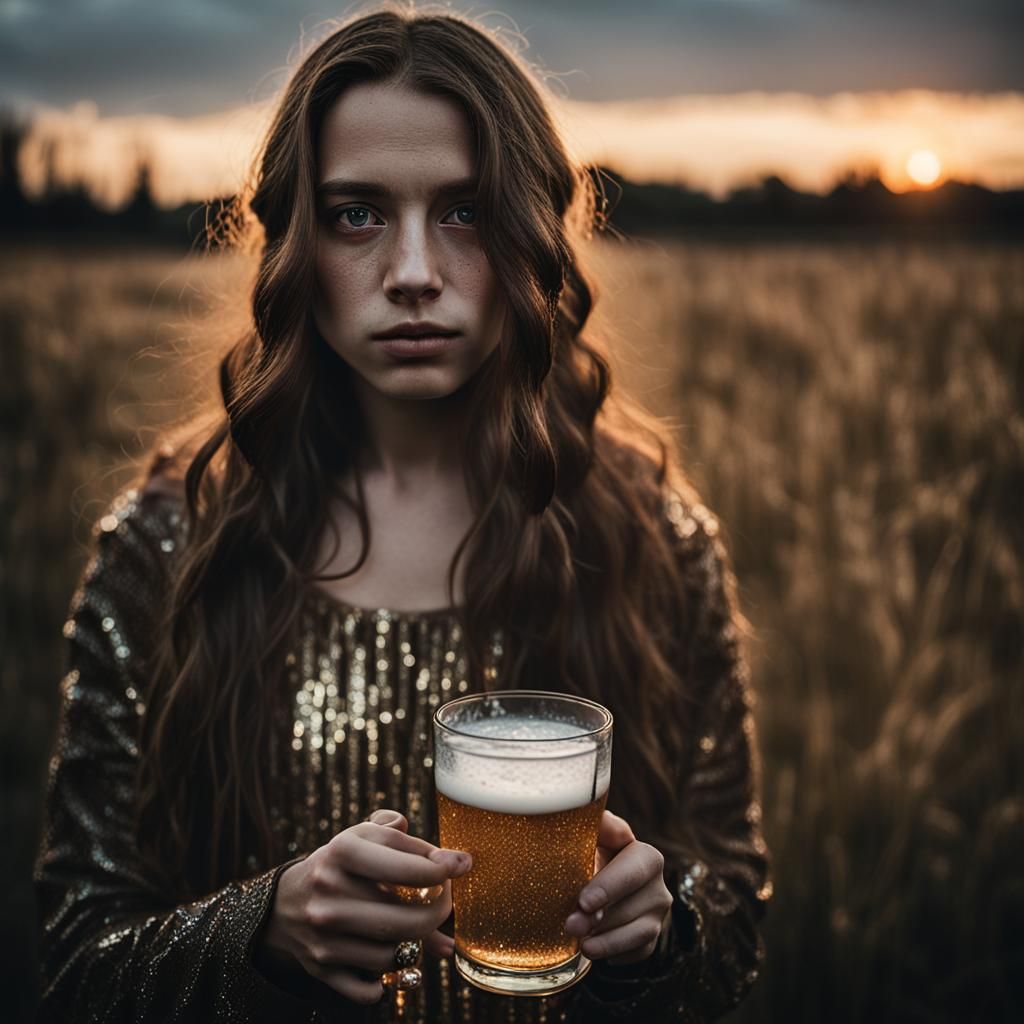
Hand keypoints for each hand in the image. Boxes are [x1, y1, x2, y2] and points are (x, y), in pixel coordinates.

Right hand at [258, 809, 471, 1004]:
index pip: (411, 866)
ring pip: (394, 953)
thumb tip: (452, 863)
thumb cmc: (341, 865)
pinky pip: (369, 989)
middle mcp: (330, 890)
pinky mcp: (321, 966)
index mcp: (343, 850)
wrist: (284, 903)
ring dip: (414, 944)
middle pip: (409, 918)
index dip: (445, 868)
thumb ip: (405, 840)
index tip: (462, 864)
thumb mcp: (365, 838)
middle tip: (445, 902)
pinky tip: (392, 960)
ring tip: (416, 926)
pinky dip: (386, 982)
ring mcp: (325, 932)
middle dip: (439, 910)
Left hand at [564, 810, 672, 965]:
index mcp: (647, 857)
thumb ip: (600, 824)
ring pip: (640, 934)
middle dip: (601, 919)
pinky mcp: (650, 939)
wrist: (593, 880)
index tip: (583, 901)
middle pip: (635, 907)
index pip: (634, 872)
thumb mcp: (593, 834)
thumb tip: (603, 820)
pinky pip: (639, 953)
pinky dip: (617, 954)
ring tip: (581, 944)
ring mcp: (657, 916)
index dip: (609, 887)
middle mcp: (658, 886)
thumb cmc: (590, 852)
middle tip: (571, 925)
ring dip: (608, 941)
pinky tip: (595, 948)